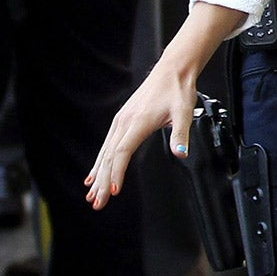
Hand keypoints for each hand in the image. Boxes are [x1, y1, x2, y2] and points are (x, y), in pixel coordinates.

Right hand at [86, 54, 196, 208]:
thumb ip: (181, 135)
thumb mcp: (184, 113)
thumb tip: (181, 153)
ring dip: (98, 174)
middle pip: (109, 156)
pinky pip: (107, 145)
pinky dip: (100, 162)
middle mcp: (124, 122)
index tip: (113, 190)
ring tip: (92, 194)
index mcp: (138, 122)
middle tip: (98, 203)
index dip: (116, 173)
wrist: (171, 72)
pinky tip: (94, 174)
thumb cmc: (177, 91)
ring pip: (105, 152)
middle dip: (102, 182)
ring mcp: (121, 121)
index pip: (122, 152)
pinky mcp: (121, 121)